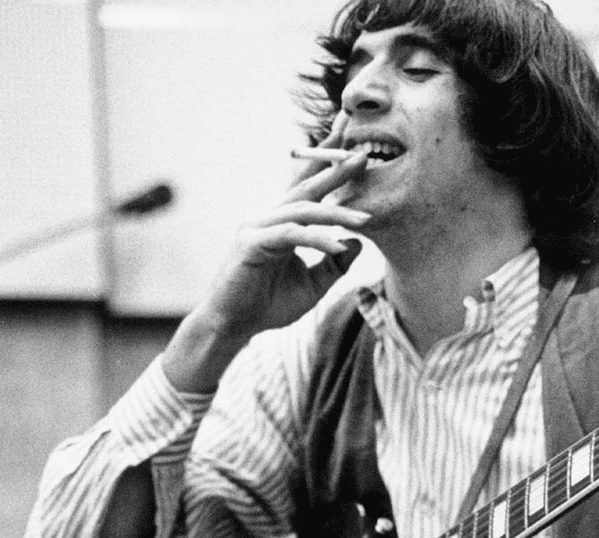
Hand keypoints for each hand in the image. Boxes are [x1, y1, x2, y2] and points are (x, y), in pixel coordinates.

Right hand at [199, 116, 368, 338]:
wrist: (233, 326)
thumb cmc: (268, 305)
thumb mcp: (314, 285)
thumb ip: (334, 264)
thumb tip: (357, 242)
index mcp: (281, 224)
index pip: (309, 189)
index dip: (330, 167)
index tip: (356, 151)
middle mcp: (268, 219)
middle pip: (306, 187)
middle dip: (335, 170)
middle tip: (364, 155)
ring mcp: (257, 227)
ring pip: (302, 210)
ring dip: (336, 213)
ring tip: (365, 219)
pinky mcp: (251, 243)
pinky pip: (291, 235)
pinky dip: (317, 239)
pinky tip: (338, 247)